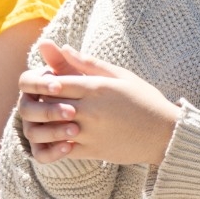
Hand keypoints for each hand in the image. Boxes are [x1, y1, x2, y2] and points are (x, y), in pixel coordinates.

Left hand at [19, 41, 179, 165]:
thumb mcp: (120, 75)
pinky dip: (52, 144)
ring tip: (41, 119)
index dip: (42, 83)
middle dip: (39, 102)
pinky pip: (62, 149)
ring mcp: (90, 132)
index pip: (56, 83)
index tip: (40, 83)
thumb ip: (89, 63)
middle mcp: (90, 110)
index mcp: (96, 88)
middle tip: (35, 100)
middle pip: (49, 105)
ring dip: (43, 124)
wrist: (164, 134)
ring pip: (51, 129)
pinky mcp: (92, 150)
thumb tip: (63, 48)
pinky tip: (53, 137)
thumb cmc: (144, 100)